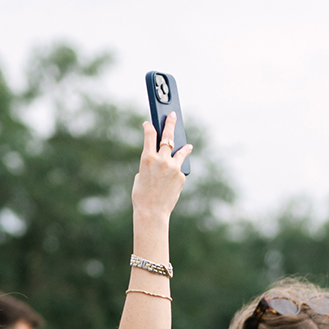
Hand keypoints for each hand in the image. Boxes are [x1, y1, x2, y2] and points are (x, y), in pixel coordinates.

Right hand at [131, 115, 190, 231]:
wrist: (152, 212)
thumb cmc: (141, 196)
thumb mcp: (140, 176)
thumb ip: (150, 165)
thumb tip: (161, 162)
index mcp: (147, 158)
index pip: (149, 135)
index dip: (149, 127)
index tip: (149, 123)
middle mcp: (161, 159)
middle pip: (168, 136)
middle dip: (170, 124)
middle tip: (172, 116)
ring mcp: (173, 167)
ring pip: (180, 152)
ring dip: (184, 147)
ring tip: (188, 145)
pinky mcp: (181, 176)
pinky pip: (180, 169)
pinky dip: (178, 170)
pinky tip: (177, 175)